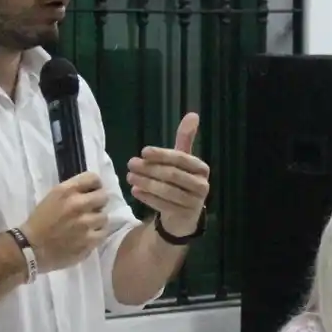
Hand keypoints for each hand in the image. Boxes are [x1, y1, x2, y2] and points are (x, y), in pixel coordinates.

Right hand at [18, 171, 107, 271]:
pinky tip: (88, 236)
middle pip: (103, 197)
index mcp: (66, 191)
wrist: (30, 247)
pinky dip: (97, 234)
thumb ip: (72, 192)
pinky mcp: (88, 241)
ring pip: (104, 217)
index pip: (93, 178)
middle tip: (91, 210)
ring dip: (97, 220)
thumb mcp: (53, 198)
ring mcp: (84, 224)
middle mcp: (77, 205)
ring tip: (88, 225)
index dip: (95, 185)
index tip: (92, 192)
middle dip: (98, 202)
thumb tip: (92, 191)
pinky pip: (102, 233)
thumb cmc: (39, 221)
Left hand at [127, 112, 209, 237]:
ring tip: (129, 177)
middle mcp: (202, 185)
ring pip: (167, 190)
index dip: (162, 154)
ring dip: (145, 182)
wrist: (183, 216)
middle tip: (130, 163)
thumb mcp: (183, 161)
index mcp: (201, 169)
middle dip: (149, 168)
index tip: (143, 151)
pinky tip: (135, 191)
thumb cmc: (181, 183)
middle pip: (172, 174)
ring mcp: (194, 203)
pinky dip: (147, 197)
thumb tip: (192, 114)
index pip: (181, 159)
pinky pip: (163, 205)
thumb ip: (185, 139)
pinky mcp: (183, 216)